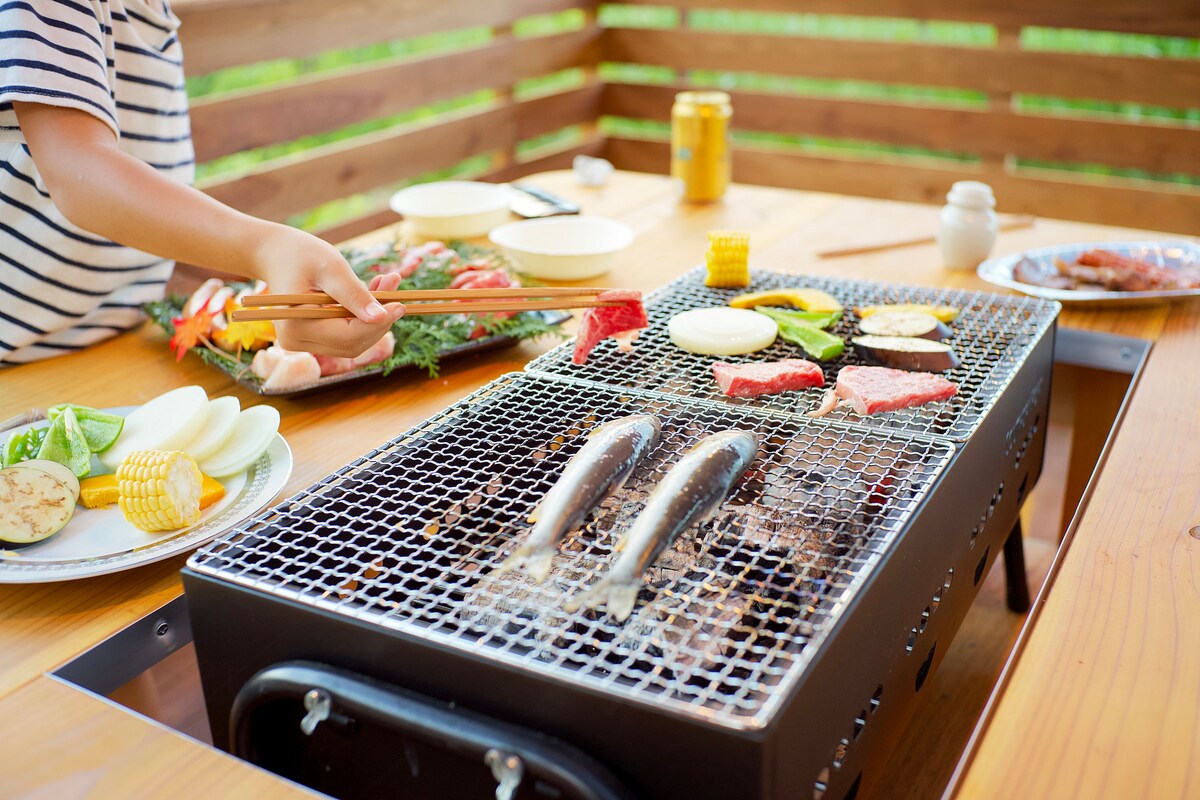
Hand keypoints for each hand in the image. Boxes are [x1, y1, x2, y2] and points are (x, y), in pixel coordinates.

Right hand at [251, 225, 404, 357]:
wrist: (275, 253)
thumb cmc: (299, 254)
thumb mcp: (331, 268)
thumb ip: (354, 294)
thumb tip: (381, 317)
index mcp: (295, 326)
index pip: (348, 336)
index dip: (378, 324)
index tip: (400, 304)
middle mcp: (296, 342)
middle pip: (353, 343)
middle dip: (380, 319)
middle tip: (395, 284)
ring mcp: (303, 343)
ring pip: (353, 341)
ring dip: (375, 318)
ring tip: (386, 283)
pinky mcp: (313, 339)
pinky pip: (347, 335)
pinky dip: (364, 317)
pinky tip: (373, 293)